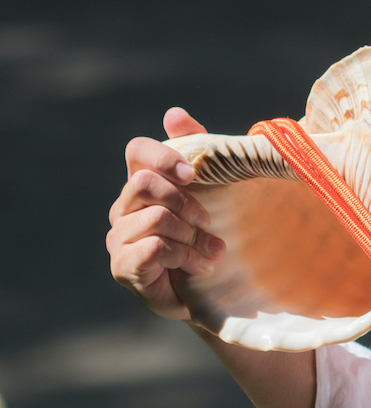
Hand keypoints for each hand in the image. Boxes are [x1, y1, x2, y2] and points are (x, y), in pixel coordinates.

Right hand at [106, 108, 225, 319]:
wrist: (214, 294)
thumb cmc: (210, 239)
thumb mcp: (214, 193)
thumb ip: (197, 151)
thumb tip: (173, 114)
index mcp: (143, 184)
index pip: (136, 151)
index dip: (162, 156)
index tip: (192, 174)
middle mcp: (123, 208)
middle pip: (144, 183)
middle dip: (186, 203)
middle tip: (210, 223)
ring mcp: (118, 237)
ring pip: (155, 217)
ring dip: (192, 236)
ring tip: (212, 253)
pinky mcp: (123, 267)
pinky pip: (154, 247)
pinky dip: (184, 256)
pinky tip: (199, 267)